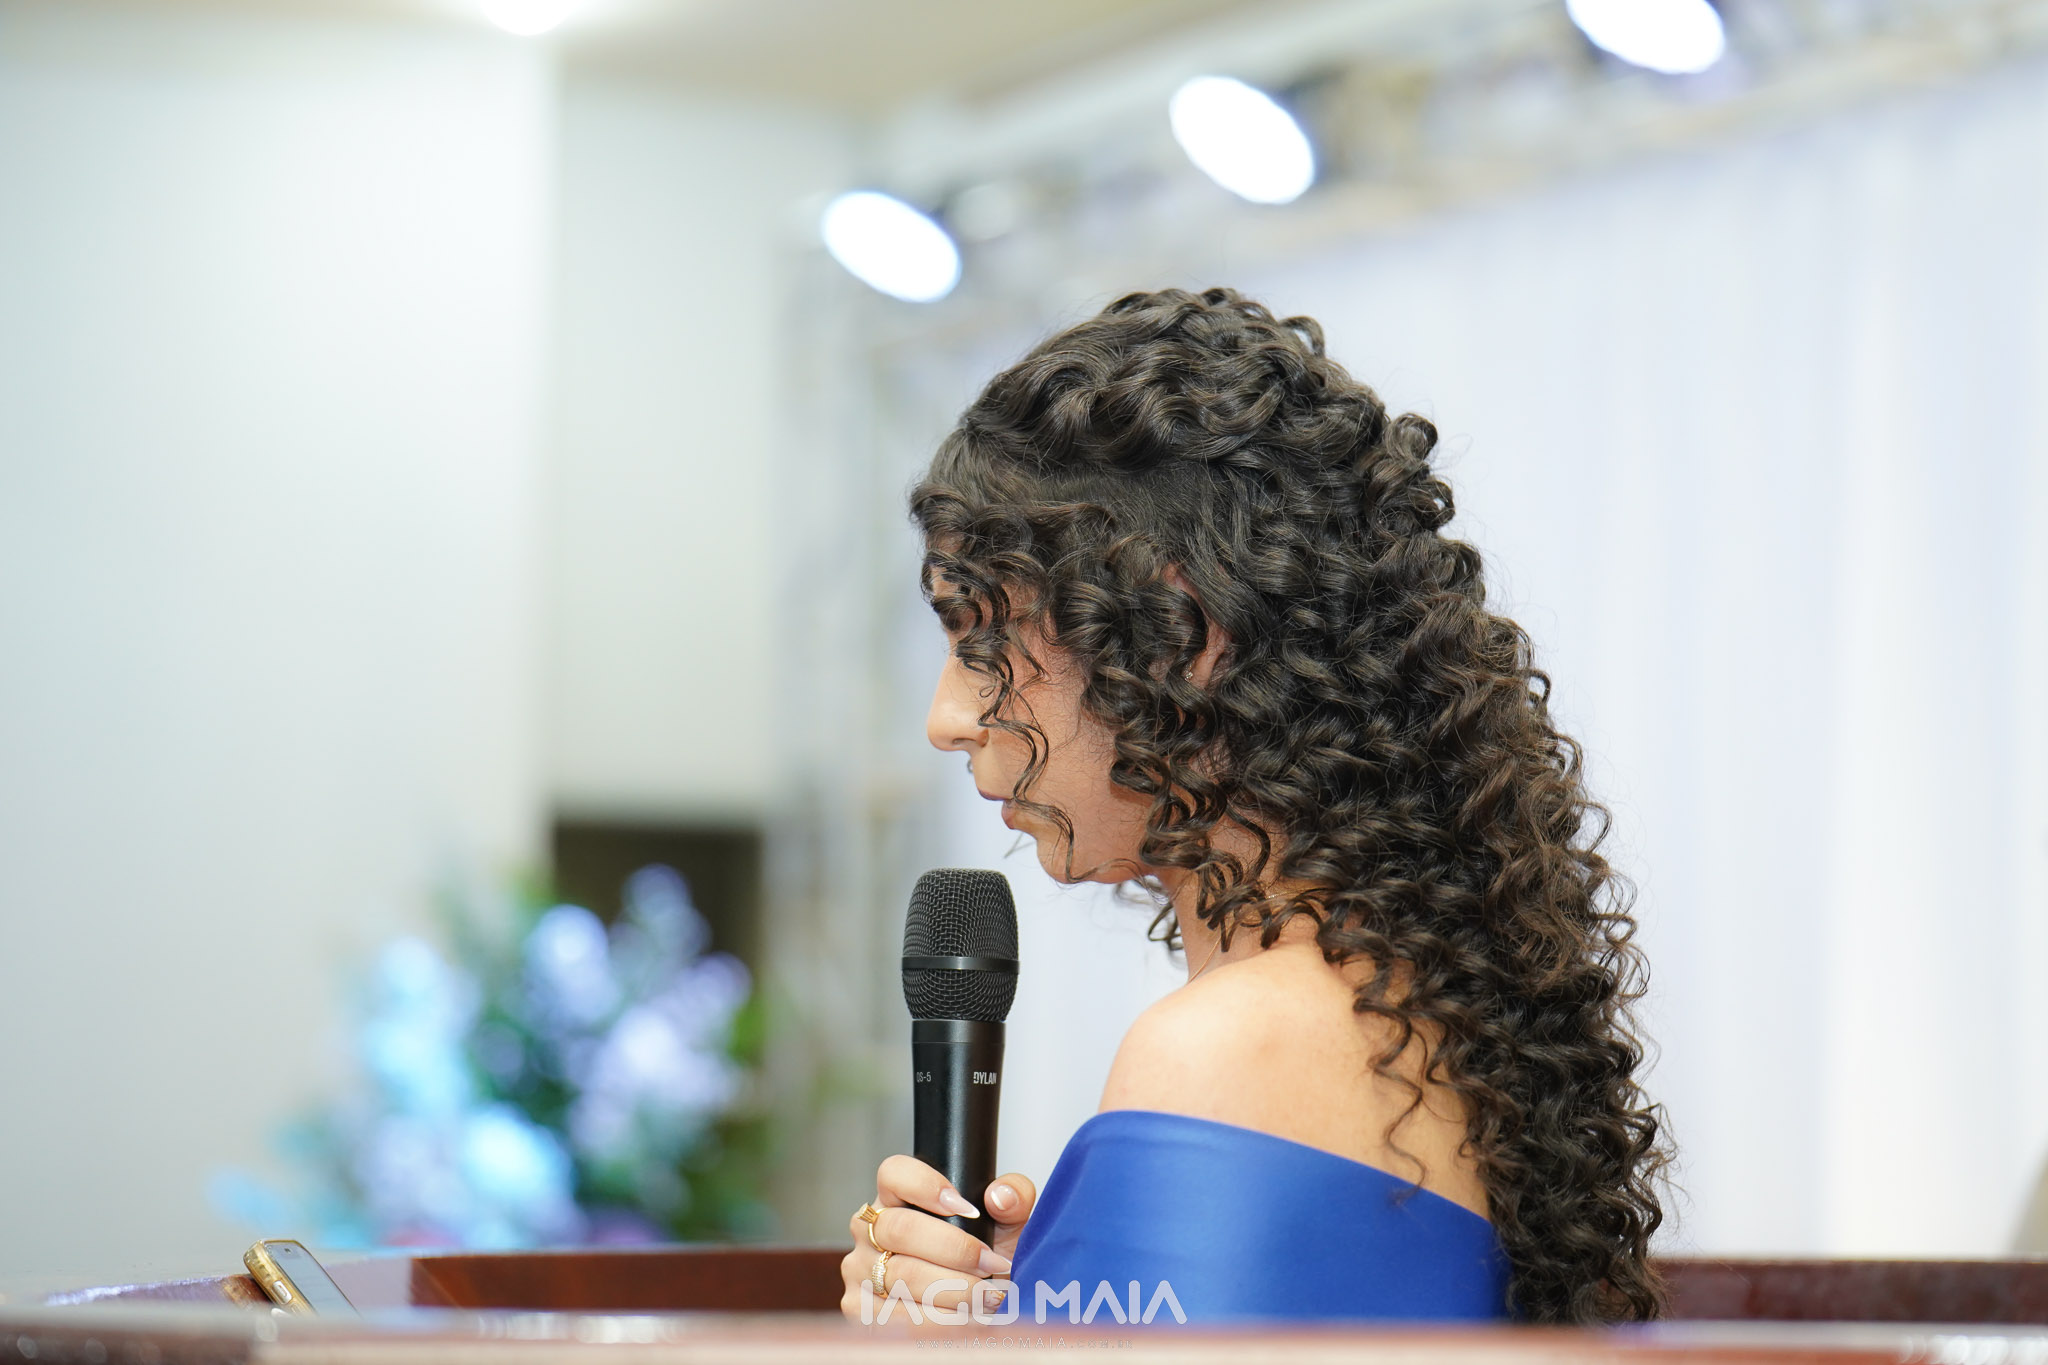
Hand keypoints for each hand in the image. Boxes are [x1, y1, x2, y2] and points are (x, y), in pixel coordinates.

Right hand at [839, 1155, 1038, 1326]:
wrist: (977, 1310)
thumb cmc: (985, 1261)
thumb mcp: (1006, 1224)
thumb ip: (1013, 1196)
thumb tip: (999, 1197)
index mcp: (896, 1198)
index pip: (894, 1173)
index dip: (926, 1186)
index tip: (967, 1208)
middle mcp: (870, 1230)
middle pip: (901, 1229)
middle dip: (955, 1250)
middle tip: (992, 1265)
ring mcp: (859, 1270)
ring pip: (901, 1276)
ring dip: (953, 1291)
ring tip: (988, 1298)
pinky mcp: (860, 1311)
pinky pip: (896, 1317)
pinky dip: (938, 1321)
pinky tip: (965, 1321)